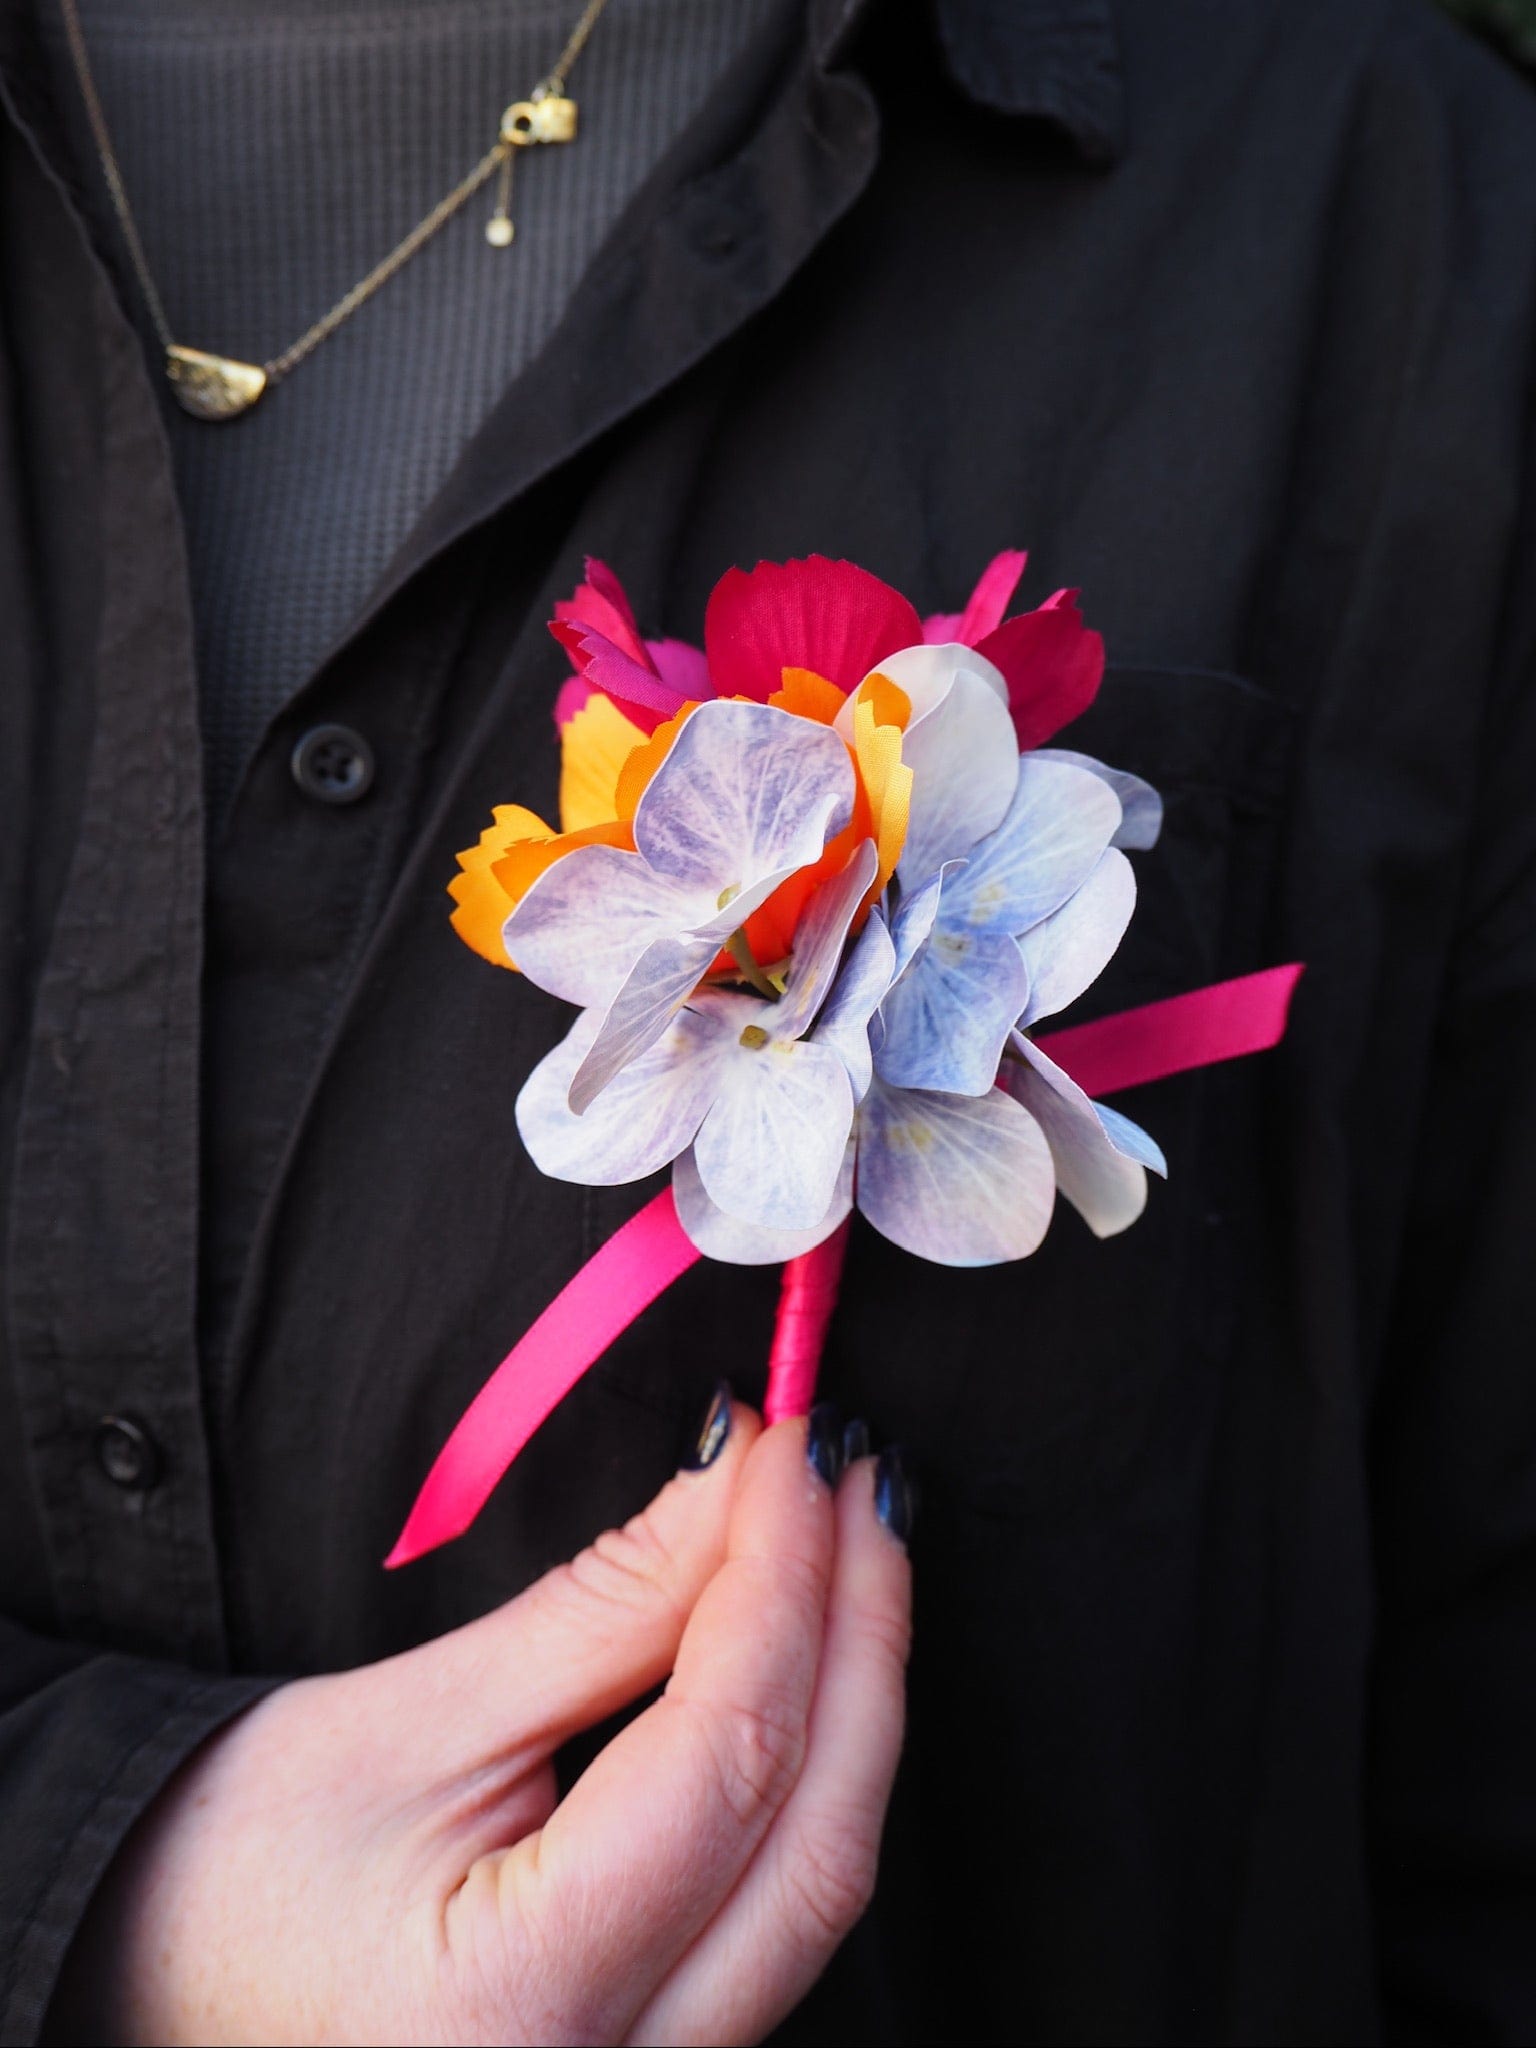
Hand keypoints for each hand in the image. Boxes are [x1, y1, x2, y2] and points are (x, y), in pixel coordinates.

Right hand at [51, 1401, 911, 2044]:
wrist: (153, 1978)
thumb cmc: (234, 1868)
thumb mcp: (419, 1719)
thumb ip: (606, 1607)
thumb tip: (736, 1481)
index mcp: (521, 2008)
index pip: (727, 1757)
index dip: (781, 1577)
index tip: (798, 1448)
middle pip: (817, 1842)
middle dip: (858, 1634)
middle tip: (856, 1478)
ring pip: (820, 1884)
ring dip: (852, 1697)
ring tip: (845, 1545)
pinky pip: (782, 1910)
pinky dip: (810, 1772)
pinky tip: (811, 1664)